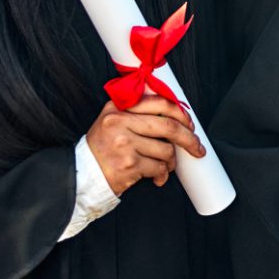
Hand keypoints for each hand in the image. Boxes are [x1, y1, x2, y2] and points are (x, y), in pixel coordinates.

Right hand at [85, 95, 203, 195]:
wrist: (81, 174)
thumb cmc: (101, 147)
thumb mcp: (111, 119)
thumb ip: (136, 110)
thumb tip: (174, 111)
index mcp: (118, 108)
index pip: (158, 102)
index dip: (180, 112)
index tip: (189, 123)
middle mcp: (120, 123)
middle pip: (168, 126)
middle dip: (188, 138)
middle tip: (197, 147)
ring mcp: (125, 144)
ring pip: (166, 150)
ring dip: (171, 161)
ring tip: (165, 165)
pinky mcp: (129, 165)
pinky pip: (158, 168)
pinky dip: (162, 174)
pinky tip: (157, 176)